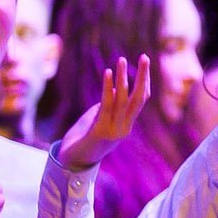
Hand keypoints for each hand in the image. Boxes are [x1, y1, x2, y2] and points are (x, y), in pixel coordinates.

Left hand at [58, 55, 151, 169]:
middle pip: (138, 99)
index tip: (145, 64)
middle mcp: (124, 128)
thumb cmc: (84, 138)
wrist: (72, 161)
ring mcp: (114, 131)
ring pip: (123, 100)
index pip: (141, 100)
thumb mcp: (100, 119)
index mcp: (126, 125)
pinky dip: (108, 88)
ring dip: (122, 78)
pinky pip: (106, 106)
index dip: (144, 81)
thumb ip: (110, 107)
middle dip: (143, 77)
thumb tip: (117, 89)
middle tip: (145, 56)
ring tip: (121, 60)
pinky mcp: (100, 131)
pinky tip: (107, 73)